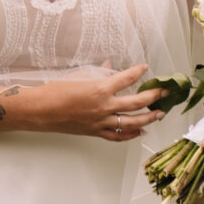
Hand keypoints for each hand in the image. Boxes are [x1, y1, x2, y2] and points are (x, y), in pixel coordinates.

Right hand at [0, 63, 162, 141]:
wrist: (40, 110)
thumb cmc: (56, 91)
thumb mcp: (79, 76)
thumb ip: (99, 72)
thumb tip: (111, 67)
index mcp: (100, 89)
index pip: (127, 78)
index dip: (138, 71)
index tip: (145, 67)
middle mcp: (104, 106)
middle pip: (137, 102)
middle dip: (154, 96)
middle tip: (163, 92)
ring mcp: (101, 121)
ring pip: (132, 122)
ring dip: (149, 118)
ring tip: (159, 113)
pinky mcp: (95, 132)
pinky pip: (118, 135)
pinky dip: (131, 134)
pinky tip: (140, 131)